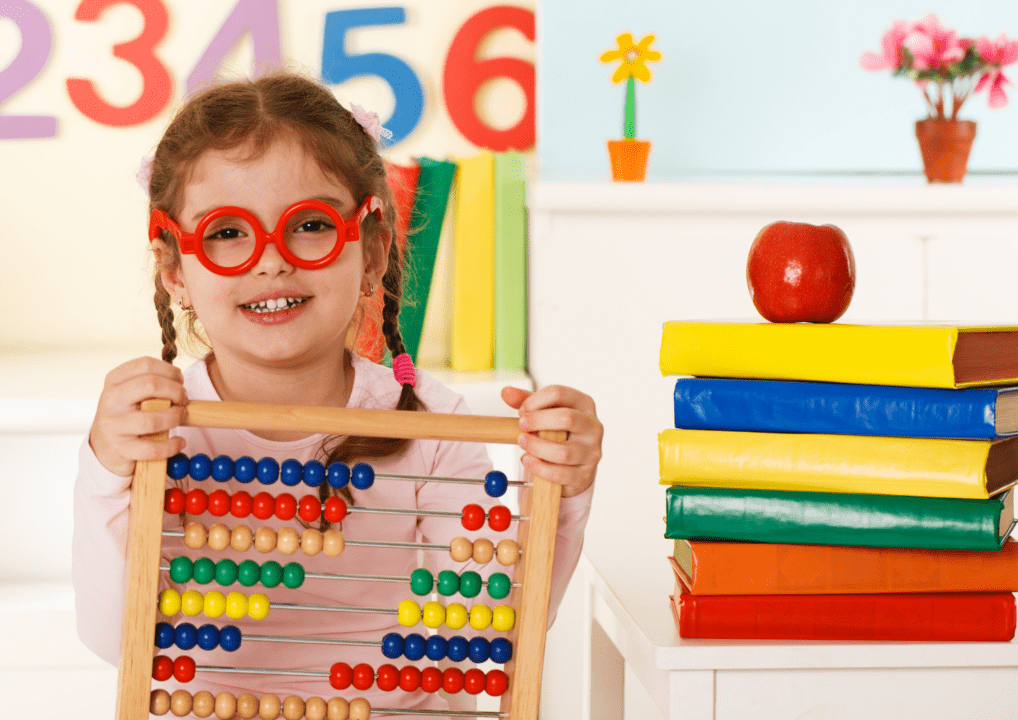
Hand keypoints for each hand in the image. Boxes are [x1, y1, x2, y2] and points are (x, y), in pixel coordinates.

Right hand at [89, 357, 188, 476]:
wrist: (103, 448)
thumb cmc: (127, 415)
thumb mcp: (130, 394)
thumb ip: (150, 383)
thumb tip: (179, 380)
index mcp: (114, 381)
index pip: (145, 364)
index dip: (170, 371)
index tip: (180, 380)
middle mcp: (110, 400)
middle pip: (151, 385)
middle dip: (176, 391)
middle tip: (183, 400)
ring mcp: (113, 426)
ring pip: (153, 419)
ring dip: (176, 417)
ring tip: (182, 417)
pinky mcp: (120, 449)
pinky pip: (153, 448)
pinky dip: (172, 445)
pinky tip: (179, 442)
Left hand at [501, 385, 601, 497]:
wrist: (573, 463)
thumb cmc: (558, 432)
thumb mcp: (545, 412)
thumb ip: (526, 400)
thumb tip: (506, 392)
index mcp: (584, 405)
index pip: (560, 393)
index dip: (535, 401)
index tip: (522, 410)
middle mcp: (593, 427)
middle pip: (567, 418)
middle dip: (538, 421)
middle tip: (521, 425)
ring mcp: (591, 452)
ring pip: (563, 451)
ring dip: (536, 447)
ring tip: (522, 443)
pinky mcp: (585, 475)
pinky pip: (560, 473)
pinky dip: (539, 468)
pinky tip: (528, 460)